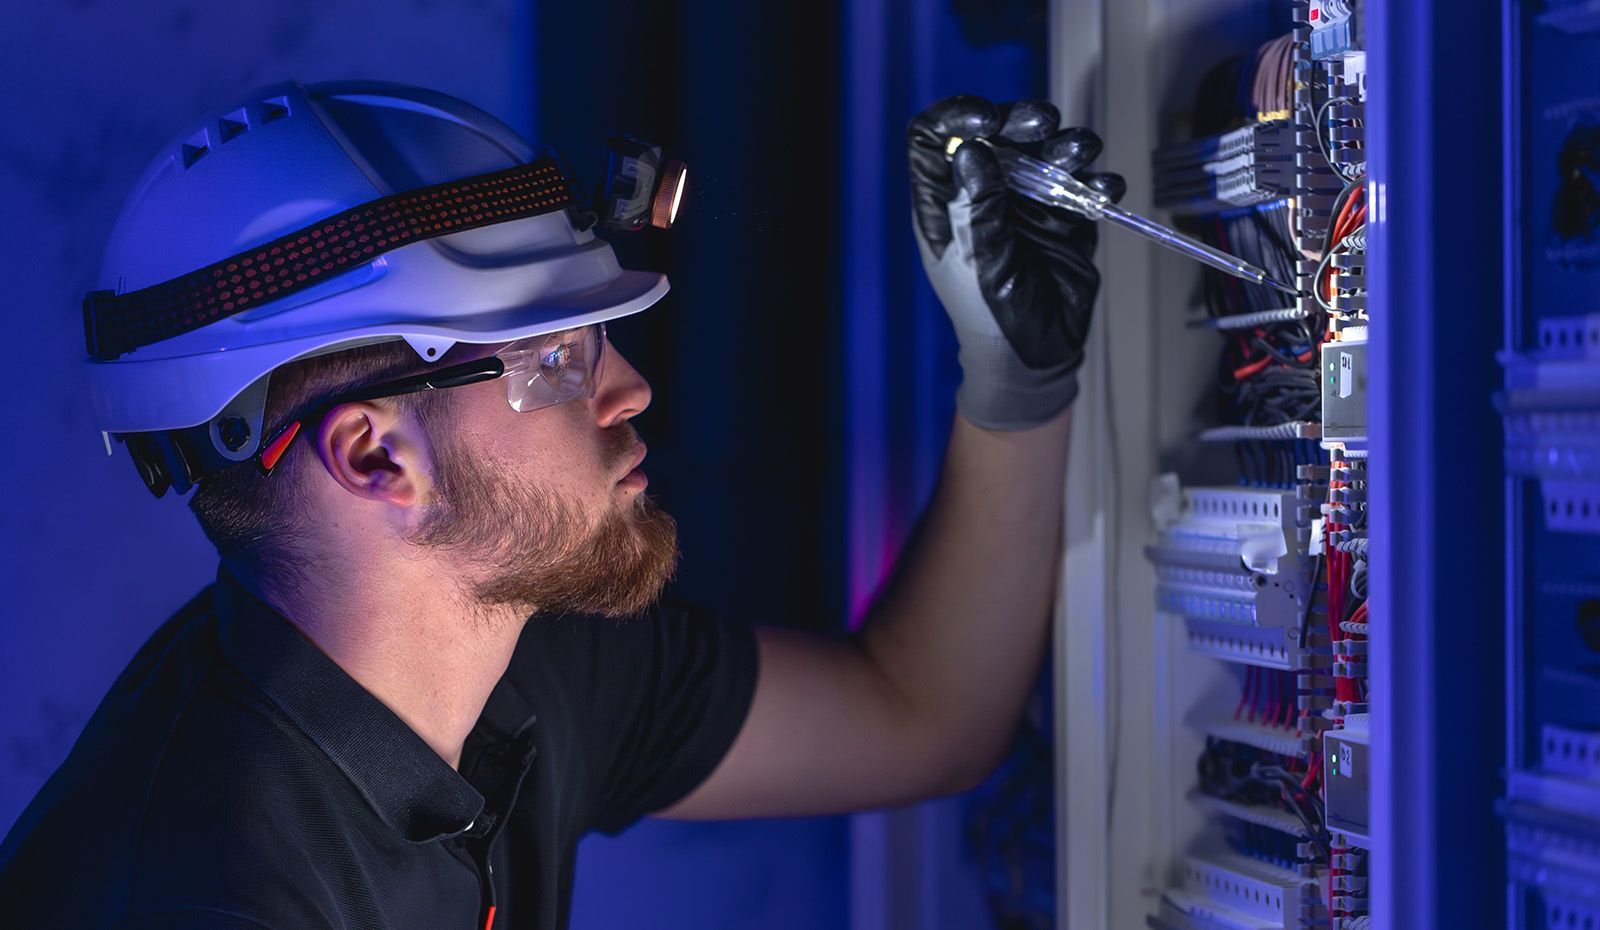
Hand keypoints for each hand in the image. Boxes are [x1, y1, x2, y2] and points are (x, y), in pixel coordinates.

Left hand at [908, 95, 1124, 428]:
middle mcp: (983, 193)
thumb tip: (972, 152)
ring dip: (1064, 143)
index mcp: (944, 203)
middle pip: (995, 133)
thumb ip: (977, 210)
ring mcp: (1024, 201)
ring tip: (1080, 153)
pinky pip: (1079, 182)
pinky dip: (1094, 178)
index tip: (987, 120)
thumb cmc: (990, 319)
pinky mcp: (1062, 214)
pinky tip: (1103, 188)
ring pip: (1041, 150)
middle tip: (1044, 126)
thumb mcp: (978, 264)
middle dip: (1020, 121)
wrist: (1034, 355)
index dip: (955, 117)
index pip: (934, 139)